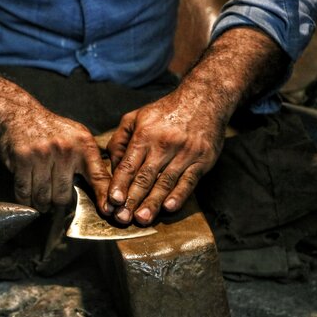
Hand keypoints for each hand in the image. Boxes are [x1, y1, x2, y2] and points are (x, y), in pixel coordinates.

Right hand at [0, 105, 111, 212]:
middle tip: (54, 200)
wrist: (20, 113)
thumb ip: (89, 162)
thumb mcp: (77, 137)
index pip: (98, 176)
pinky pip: (24, 192)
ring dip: (41, 203)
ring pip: (43, 197)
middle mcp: (65, 149)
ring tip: (40, 198)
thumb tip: (105, 192)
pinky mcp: (23, 159)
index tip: (109, 210)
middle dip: (57, 203)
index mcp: (83, 145)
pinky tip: (28, 196)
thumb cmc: (52, 130)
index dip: (103, 196)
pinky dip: (25, 199)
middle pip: (63, 196)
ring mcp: (43, 154)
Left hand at [106, 27, 288, 224]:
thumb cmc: (165, 112)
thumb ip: (120, 140)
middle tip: (122, 218)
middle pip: (145, 177)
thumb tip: (111, 165)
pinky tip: (169, 207)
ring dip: (153, 202)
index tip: (112, 201)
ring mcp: (184, 152)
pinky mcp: (202, 159)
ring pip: (165, 182)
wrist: (205, 98)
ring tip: (142, 218)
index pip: (129, 165)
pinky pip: (189, 180)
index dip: (120, 184)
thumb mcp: (136, 117)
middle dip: (132, 200)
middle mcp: (164, 144)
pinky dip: (179, 195)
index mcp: (145, 135)